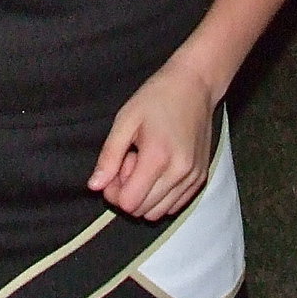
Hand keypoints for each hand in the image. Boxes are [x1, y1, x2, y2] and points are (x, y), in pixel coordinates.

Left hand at [87, 55, 214, 220]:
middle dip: (129, 192)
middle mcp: (180, 173)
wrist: (194, 85)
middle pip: (142, 211)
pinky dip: (162, 195)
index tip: (117, 165)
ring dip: (146, 195)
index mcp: (158, 158)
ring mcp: (194, 178)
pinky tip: (160, 167)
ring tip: (145, 163)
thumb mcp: (125, 120)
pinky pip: (175, 205)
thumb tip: (95, 186)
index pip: (129, 203)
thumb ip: (109, 156)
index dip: (114, 190)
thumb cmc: (156, 97)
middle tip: (130, 160)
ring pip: (159, 212)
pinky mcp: (201, 178)